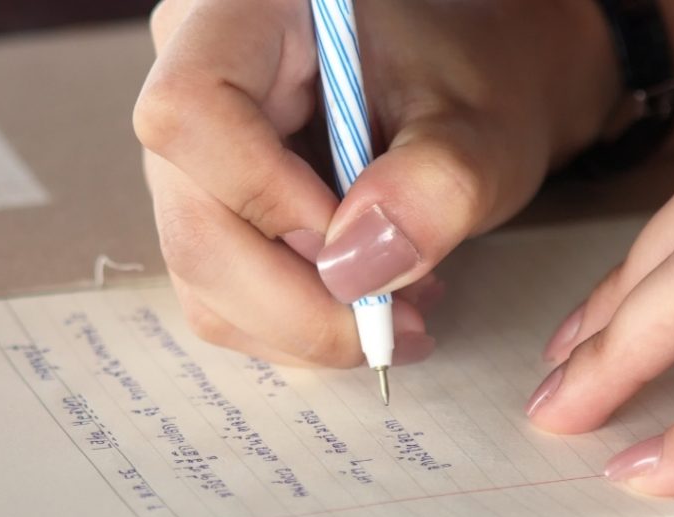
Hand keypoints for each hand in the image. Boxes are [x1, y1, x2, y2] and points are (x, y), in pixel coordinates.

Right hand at [134, 0, 617, 366]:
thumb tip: (351, 274)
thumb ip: (435, 185)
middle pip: (194, 224)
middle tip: (393, 328)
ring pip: (203, 278)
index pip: (192, 112)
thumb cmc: (474, 85)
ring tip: (395, 313)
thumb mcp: (482, 127)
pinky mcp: (209, 215)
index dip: (266, 197)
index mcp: (246, 18)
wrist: (469, 95)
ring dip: (303, 325)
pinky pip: (221, 299)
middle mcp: (192, 85)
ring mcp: (191, 160)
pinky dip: (295, 328)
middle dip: (298, 302)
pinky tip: (363, 305)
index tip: (357, 243)